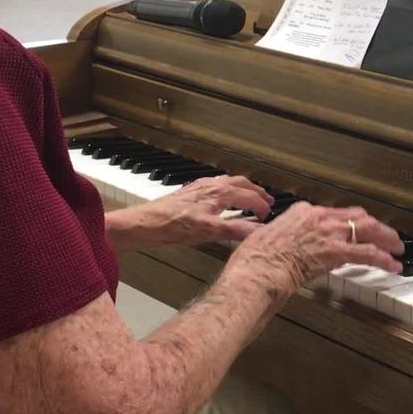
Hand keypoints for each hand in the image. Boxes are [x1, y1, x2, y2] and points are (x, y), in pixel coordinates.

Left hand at [111, 176, 272, 249]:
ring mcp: (199, 187)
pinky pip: (215, 185)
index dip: (262, 207)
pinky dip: (227, 190)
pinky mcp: (189, 192)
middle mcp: (211, 186)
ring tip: (249, 197)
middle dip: (256, 192)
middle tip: (267, 201)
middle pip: (241, 184)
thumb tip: (258, 231)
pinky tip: (221, 199)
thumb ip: (236, 229)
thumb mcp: (209, 231)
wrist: (144, 224)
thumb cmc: (172, 226)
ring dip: (242, 189)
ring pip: (228, 182)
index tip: (268, 217)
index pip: (249, 197)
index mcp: (219, 193)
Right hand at [228, 202, 403, 292]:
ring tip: (397, 249)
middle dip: (375, 226)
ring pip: (368, 229)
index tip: (352, 229)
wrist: (259, 269)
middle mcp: (319, 217)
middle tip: (386, 235)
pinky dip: (384, 258)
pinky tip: (392, 265)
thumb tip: (278, 242)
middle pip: (356, 216)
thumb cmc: (256, 259)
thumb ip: (279, 237)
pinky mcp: (336, 251)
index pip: (333, 213)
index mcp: (302, 212)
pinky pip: (368, 252)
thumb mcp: (264, 237)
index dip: (347, 223)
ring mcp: (330, 233)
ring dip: (386, 239)